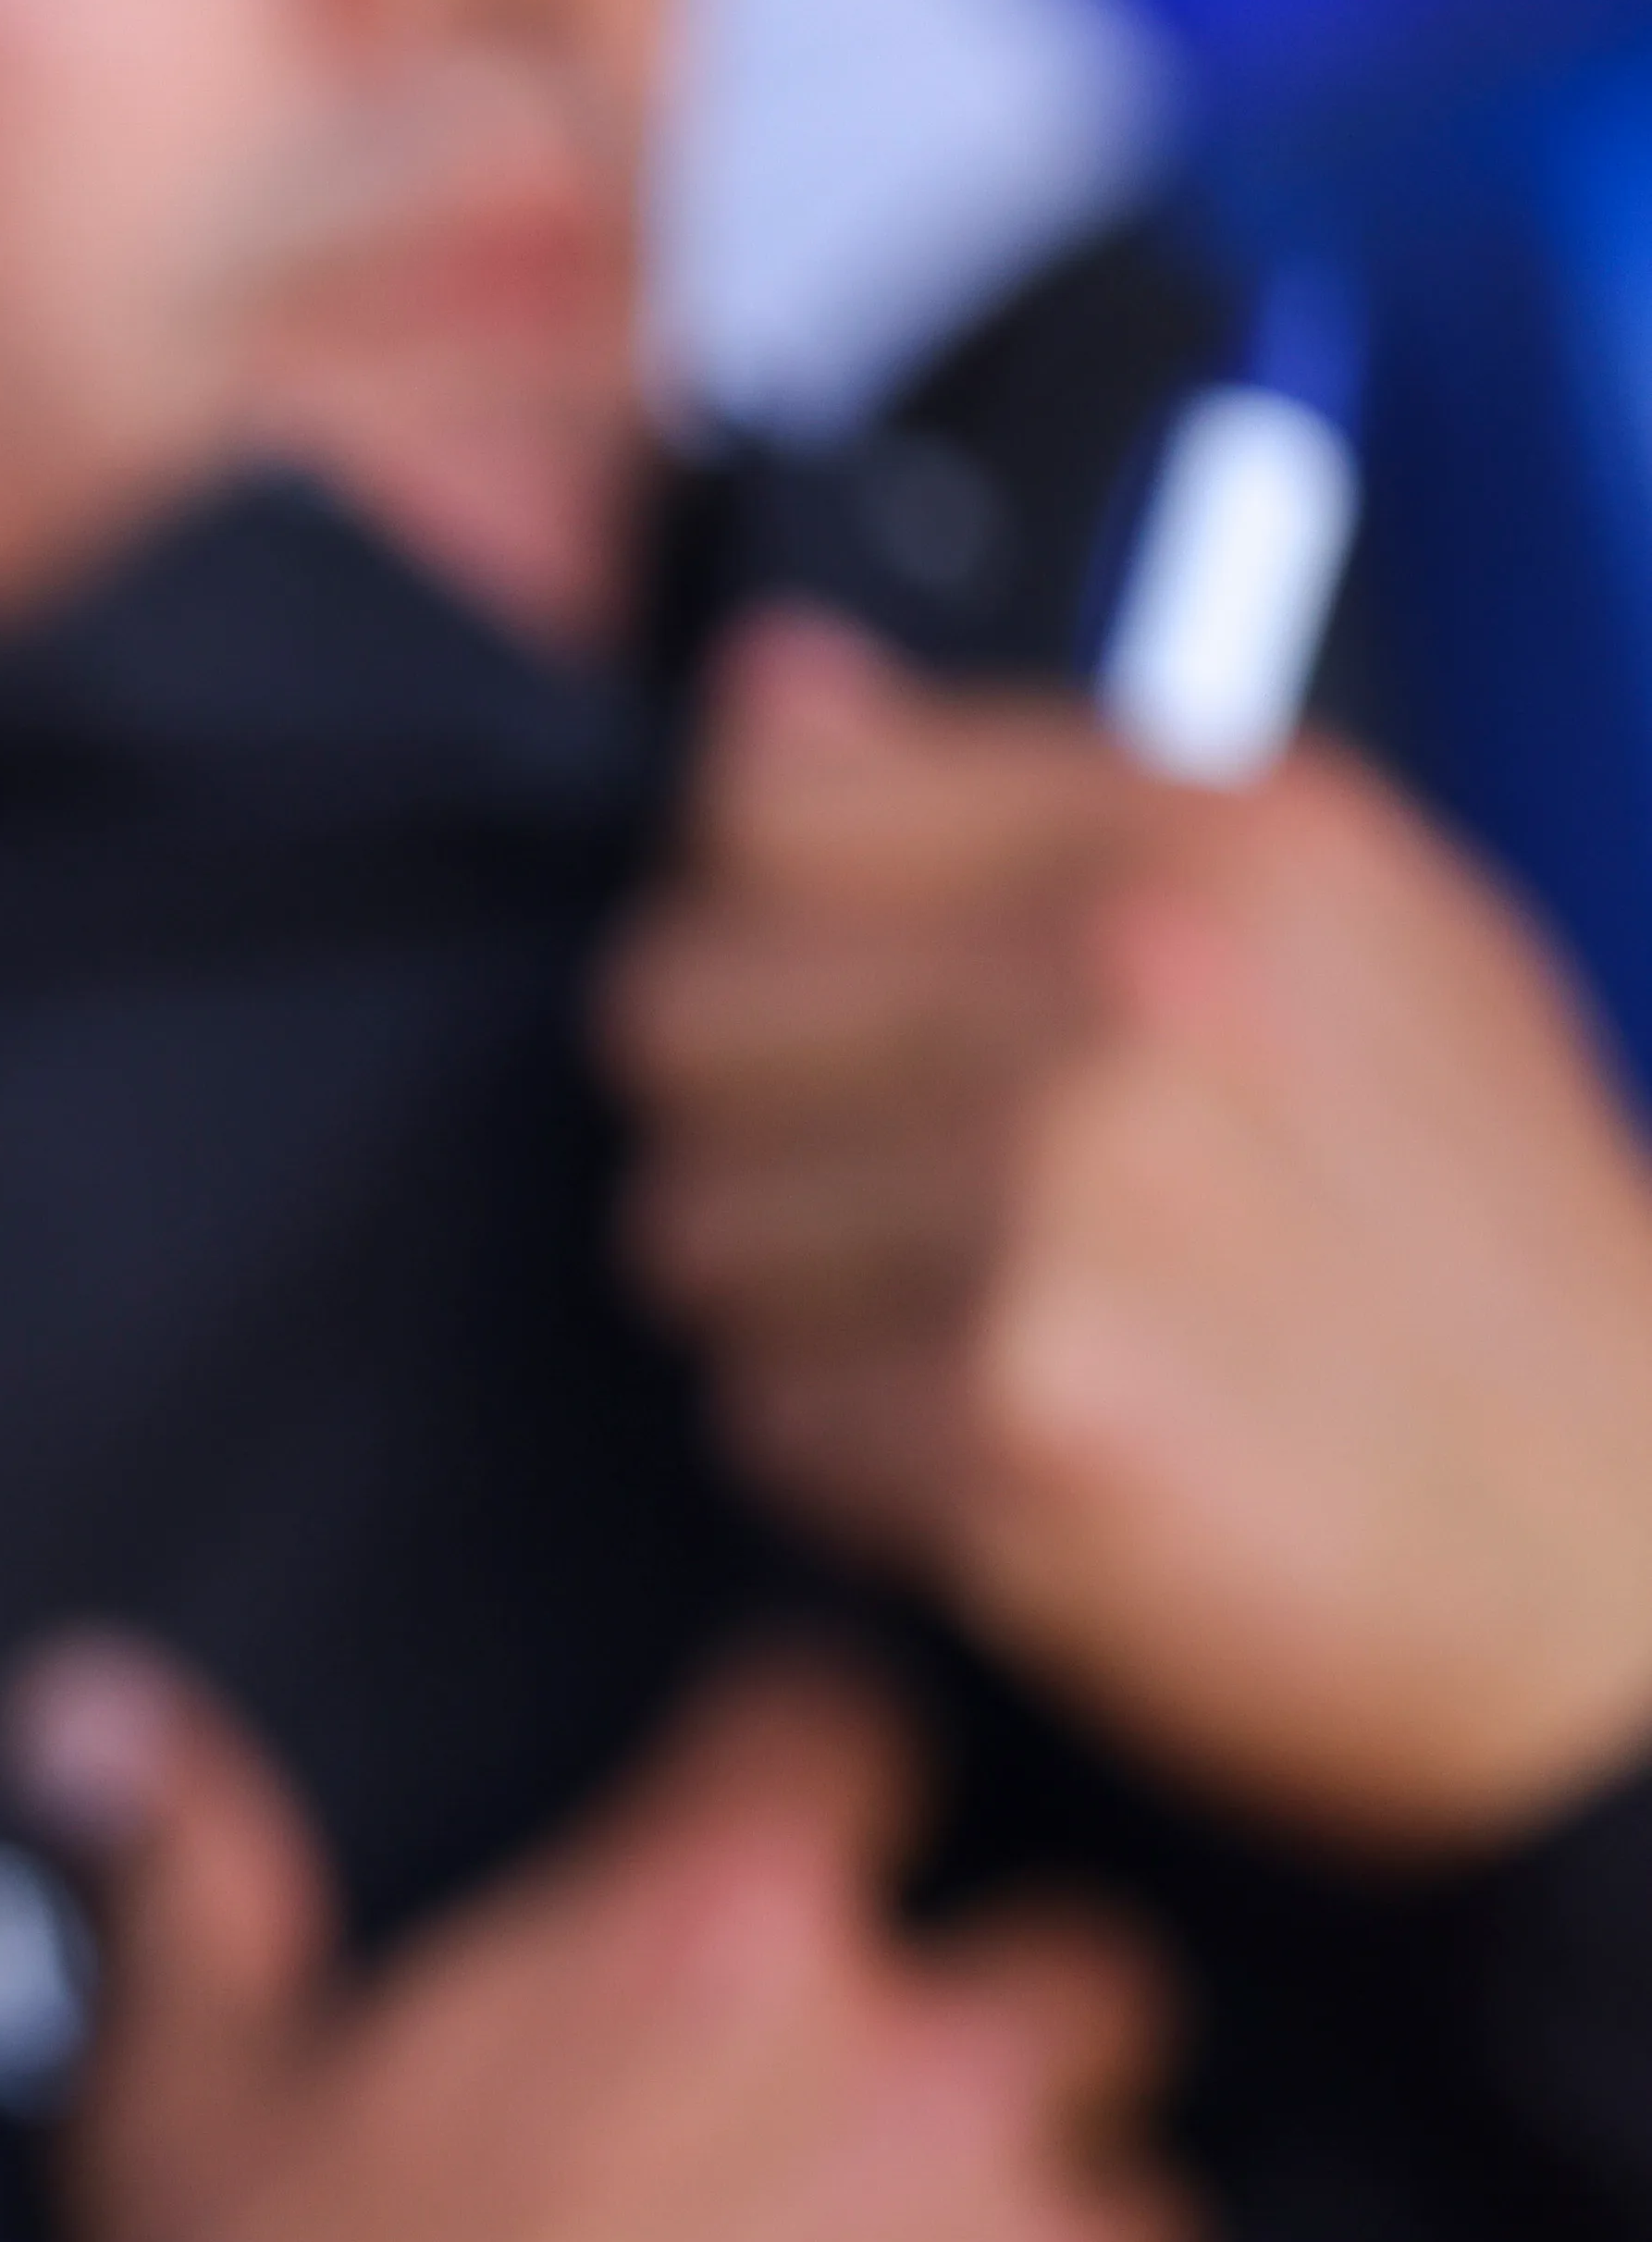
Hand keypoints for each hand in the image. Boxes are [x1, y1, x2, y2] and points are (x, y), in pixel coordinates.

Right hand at [13, 1635, 1195, 2241]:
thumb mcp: (181, 2098)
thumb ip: (185, 1870)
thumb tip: (94, 1714)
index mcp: (709, 1933)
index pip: (854, 1730)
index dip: (809, 1777)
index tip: (773, 1834)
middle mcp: (920, 2076)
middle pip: (1081, 1971)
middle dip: (994, 2028)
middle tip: (843, 2133)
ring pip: (1131, 2219)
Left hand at [608, 609, 1651, 1861]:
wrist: (1613, 1562)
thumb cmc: (1461, 1267)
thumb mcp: (1324, 949)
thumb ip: (1015, 806)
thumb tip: (767, 679)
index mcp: (1212, 833)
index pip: (767, 813)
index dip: (771, 936)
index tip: (842, 1012)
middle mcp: (1128, 984)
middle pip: (682, 1020)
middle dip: (768, 1131)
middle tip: (937, 1218)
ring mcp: (1062, 1197)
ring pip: (698, 1230)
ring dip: (813, 1308)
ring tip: (1016, 1336)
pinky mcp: (1010, 1408)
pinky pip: (767, 1415)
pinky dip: (863, 1463)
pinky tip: (1029, 1457)